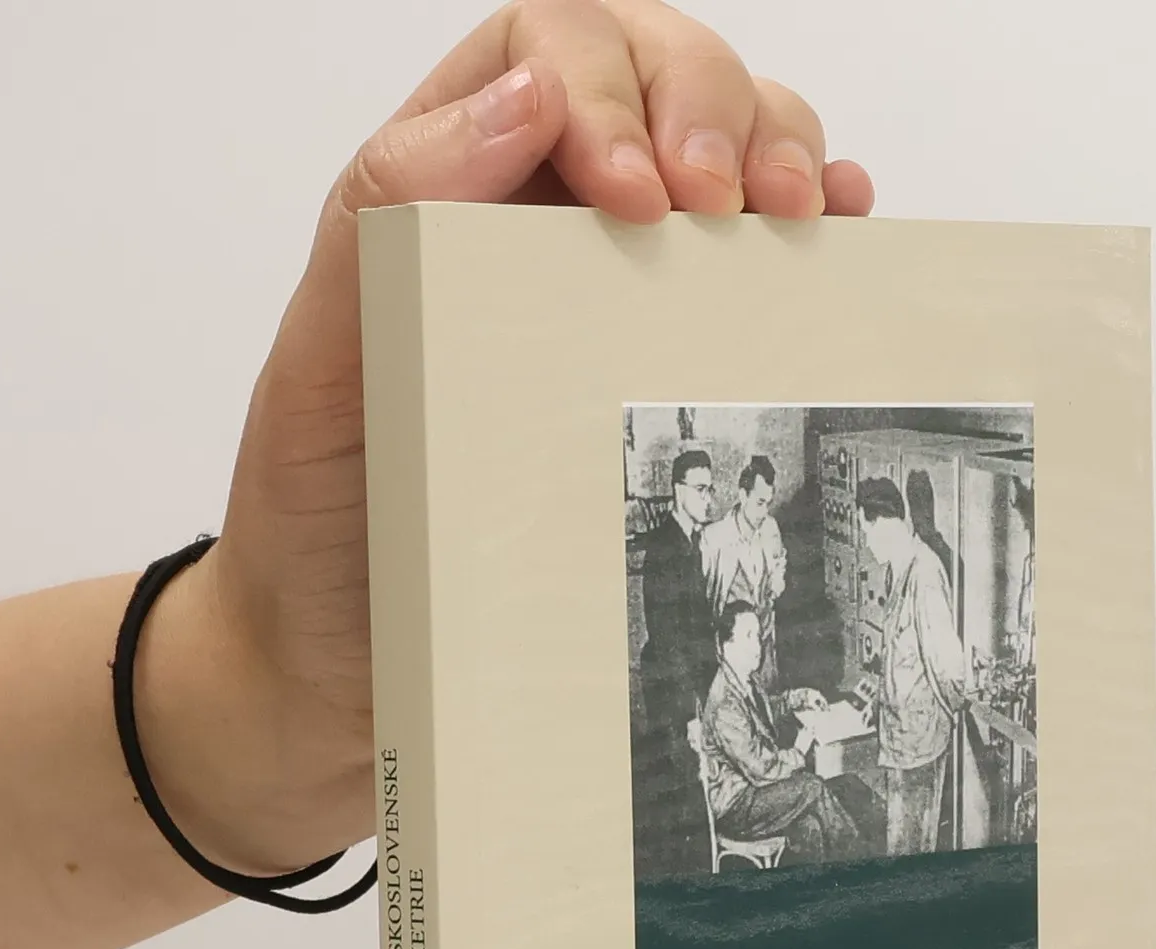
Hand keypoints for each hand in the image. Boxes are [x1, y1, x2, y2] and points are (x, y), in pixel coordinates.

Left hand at [192, 0, 874, 862]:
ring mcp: (609, 298)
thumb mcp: (319, 373)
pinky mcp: (664, 378)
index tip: (633, 193)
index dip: (607, 84)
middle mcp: (536, 225)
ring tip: (800, 215)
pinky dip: (812, 236)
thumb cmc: (318, 535)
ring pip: (722, 149)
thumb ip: (384, 221)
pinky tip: (837, 241)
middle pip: (655, 76)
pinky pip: (753, 272)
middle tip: (730, 204)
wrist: (338, 679)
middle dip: (712, 107)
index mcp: (445, 197)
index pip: (544, 52)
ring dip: (777, 151)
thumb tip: (520, 95)